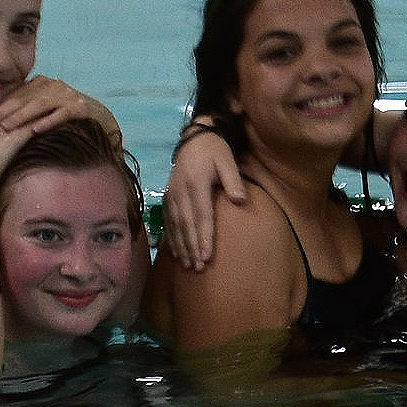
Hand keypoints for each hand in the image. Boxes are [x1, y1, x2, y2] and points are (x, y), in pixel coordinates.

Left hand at [0, 75, 108, 142]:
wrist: (102, 121)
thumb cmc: (66, 119)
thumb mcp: (42, 113)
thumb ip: (23, 114)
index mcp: (40, 85)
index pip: (13, 97)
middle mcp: (52, 86)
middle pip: (22, 100)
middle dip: (1, 114)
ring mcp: (67, 95)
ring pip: (39, 105)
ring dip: (21, 117)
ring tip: (6, 128)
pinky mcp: (81, 107)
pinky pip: (62, 114)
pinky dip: (48, 121)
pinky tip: (35, 130)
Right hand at [163, 122, 246, 271]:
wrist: (194, 138)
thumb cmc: (215, 152)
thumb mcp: (227, 161)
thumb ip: (233, 180)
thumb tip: (240, 200)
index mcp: (196, 183)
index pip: (201, 215)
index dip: (204, 237)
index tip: (207, 256)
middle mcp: (180, 191)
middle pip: (187, 224)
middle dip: (192, 247)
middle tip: (198, 267)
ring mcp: (171, 194)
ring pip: (175, 225)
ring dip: (181, 246)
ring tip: (187, 265)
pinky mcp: (167, 197)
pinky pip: (168, 220)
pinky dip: (171, 237)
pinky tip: (175, 253)